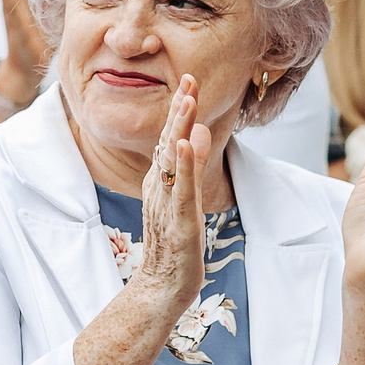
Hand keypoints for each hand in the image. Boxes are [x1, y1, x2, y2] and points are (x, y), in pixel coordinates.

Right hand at [137, 76, 211, 308]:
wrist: (161, 286)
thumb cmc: (174, 244)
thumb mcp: (185, 198)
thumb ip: (192, 166)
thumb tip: (204, 133)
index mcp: (160, 180)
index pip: (171, 138)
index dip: (179, 110)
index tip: (189, 81)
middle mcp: (159, 186)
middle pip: (169, 141)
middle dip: (180, 109)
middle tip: (189, 79)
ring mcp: (167, 202)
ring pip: (173, 160)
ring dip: (180, 129)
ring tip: (187, 102)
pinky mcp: (179, 220)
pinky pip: (181, 189)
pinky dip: (184, 165)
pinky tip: (188, 144)